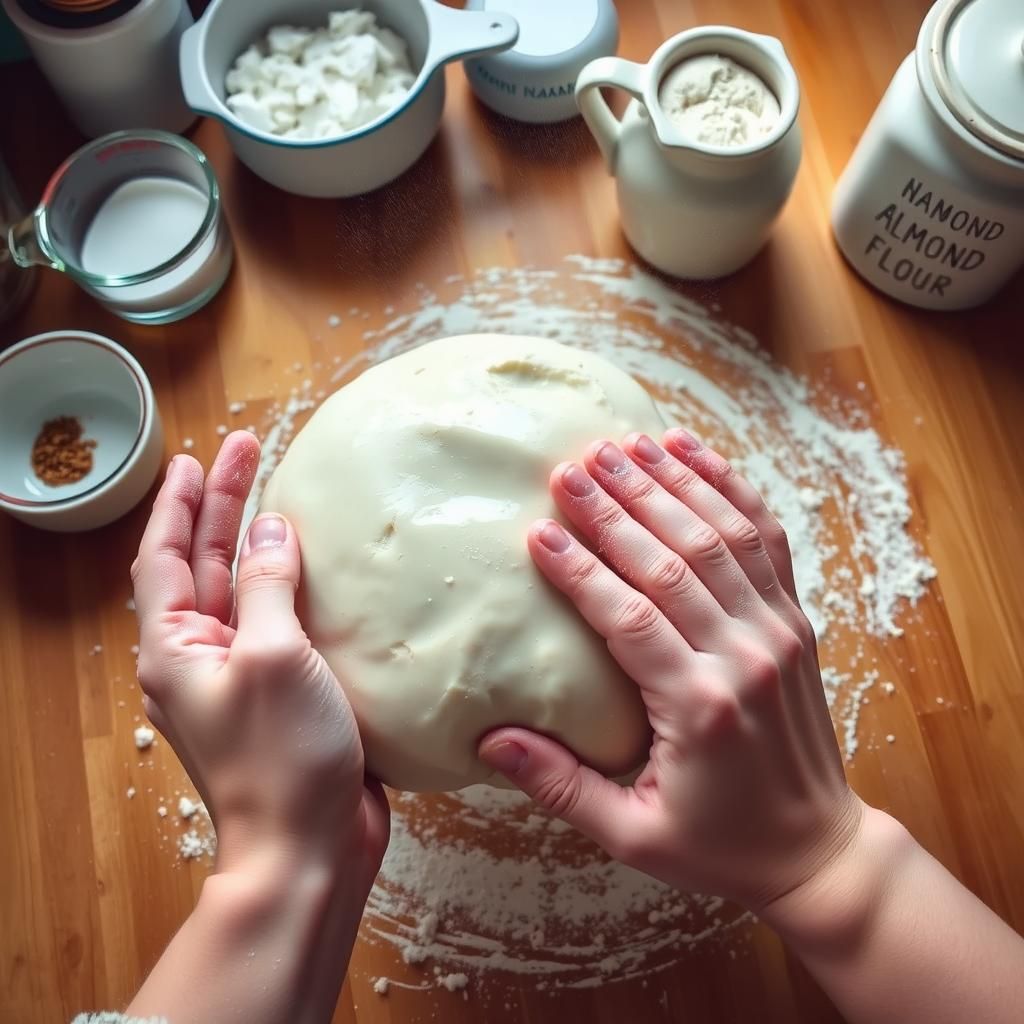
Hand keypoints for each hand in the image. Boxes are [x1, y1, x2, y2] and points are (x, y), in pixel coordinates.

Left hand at [130, 433, 388, 891]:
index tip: (198, 456)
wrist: (308, 849)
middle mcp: (201, 658)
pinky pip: (277, 621)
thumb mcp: (272, 654)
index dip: (180, 503)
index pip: (166, 556)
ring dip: (256, 541)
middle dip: (223, 505)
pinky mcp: (282, 692)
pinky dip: (289, 584)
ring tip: (277, 494)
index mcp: (177, 649)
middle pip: (204, 564)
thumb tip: (270, 529)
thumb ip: (266, 585)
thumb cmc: (282, 758)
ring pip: (242, 590)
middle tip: (248, 450)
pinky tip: (314, 565)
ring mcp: (242, 675)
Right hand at [479, 429, 861, 911]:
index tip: (539, 530)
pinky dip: (729, 487)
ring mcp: (778, 631)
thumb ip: (560, 786)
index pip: (630, 617)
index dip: (581, 570)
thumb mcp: (632, 836)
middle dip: (617, 507)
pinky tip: (692, 451)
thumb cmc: (721, 847)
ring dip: (669, 484)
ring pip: (719, 536)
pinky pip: (764, 537)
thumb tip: (489, 738)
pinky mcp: (795, 619)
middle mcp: (744, 657)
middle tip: (570, 466)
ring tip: (621, 444)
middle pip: (673, 560)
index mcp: (699, 708)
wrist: (820, 849)